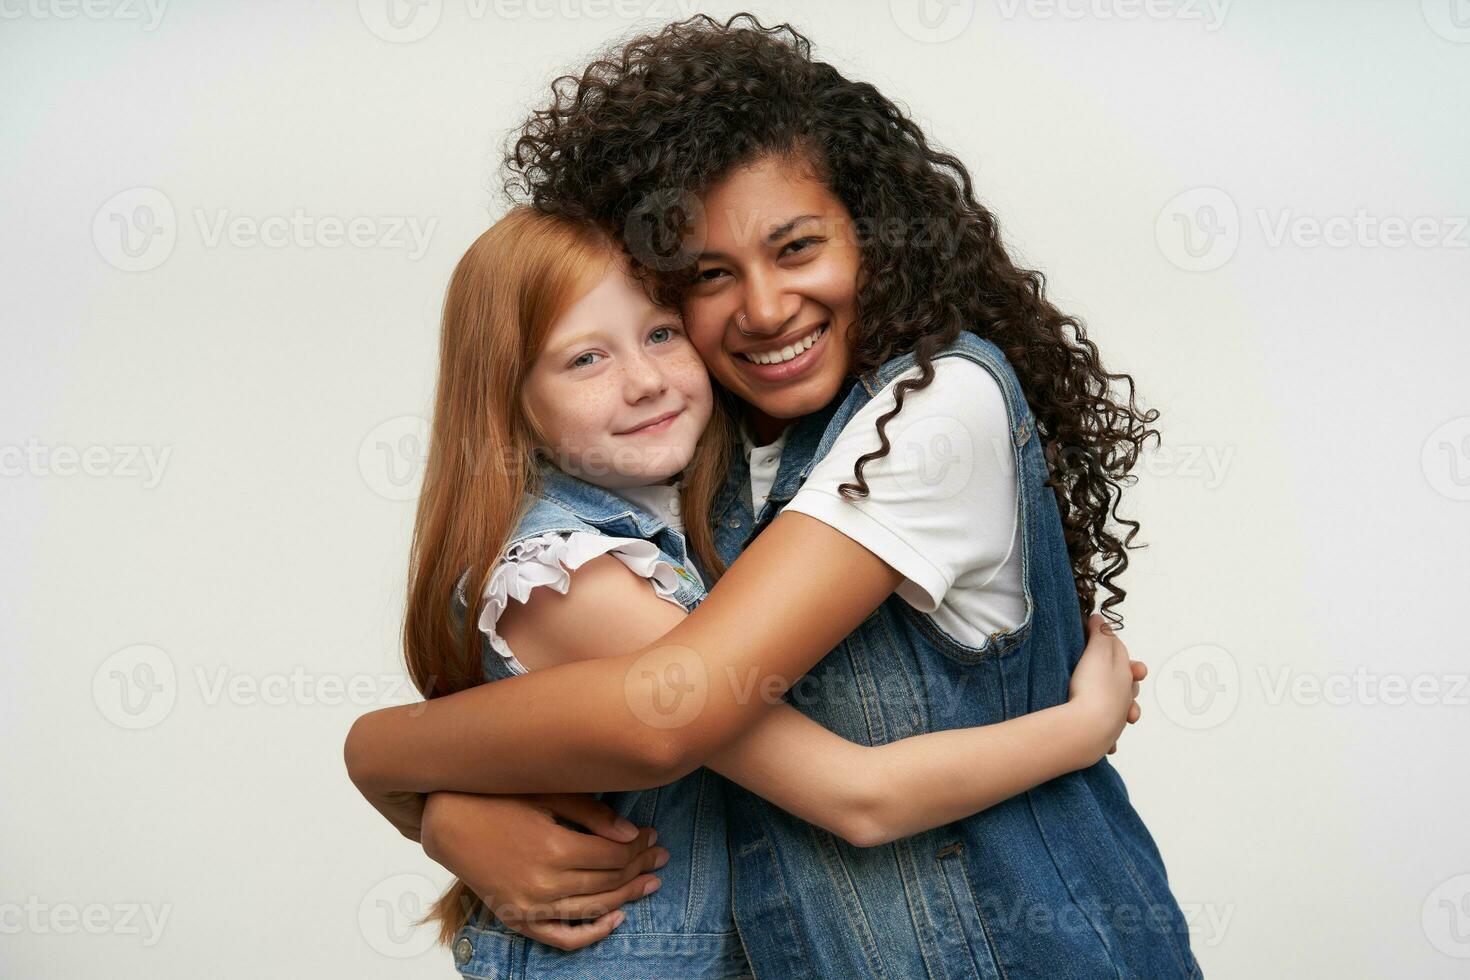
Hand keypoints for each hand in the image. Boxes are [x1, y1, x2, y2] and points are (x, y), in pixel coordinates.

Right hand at [420, 791, 667, 950]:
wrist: (447, 822)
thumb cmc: (498, 799)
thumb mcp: (547, 794)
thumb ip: (592, 814)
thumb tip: (632, 834)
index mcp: (554, 848)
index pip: (615, 855)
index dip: (640, 847)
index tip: (654, 836)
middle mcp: (544, 883)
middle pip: (609, 881)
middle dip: (640, 867)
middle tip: (661, 856)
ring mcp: (530, 906)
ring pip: (594, 908)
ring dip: (627, 897)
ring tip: (650, 883)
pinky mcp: (517, 918)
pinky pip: (562, 937)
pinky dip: (591, 932)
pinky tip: (615, 918)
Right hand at [1067, 614, 1146, 760]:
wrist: (1088, 728)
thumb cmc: (1093, 687)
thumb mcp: (1097, 651)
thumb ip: (1100, 634)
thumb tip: (1099, 619)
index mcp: (1126, 674)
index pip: (1122, 655)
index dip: (1111, 645)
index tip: (1098, 638)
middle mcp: (1126, 697)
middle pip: (1127, 683)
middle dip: (1123, 677)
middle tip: (1107, 671)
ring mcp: (1117, 719)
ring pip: (1123, 709)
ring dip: (1120, 707)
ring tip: (1115, 706)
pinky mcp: (1104, 739)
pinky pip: (1108, 735)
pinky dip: (1108, 734)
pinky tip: (1105, 738)